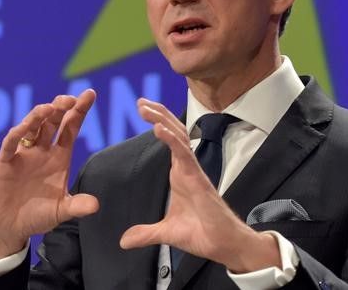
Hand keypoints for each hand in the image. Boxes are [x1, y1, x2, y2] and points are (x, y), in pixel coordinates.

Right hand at [0, 89, 99, 266]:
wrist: (9, 228)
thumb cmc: (37, 216)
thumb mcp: (60, 211)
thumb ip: (76, 206)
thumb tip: (95, 205)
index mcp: (59, 157)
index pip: (70, 128)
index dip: (79, 110)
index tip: (90, 93)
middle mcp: (42, 150)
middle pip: (52, 122)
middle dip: (61, 108)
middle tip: (70, 99)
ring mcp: (23, 154)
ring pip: (32, 127)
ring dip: (39, 116)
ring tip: (50, 108)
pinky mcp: (5, 162)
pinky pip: (11, 144)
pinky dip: (17, 134)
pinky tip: (24, 126)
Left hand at [119, 99, 279, 273]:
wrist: (223, 245)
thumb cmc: (201, 233)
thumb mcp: (166, 233)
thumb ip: (145, 233)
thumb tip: (124, 240)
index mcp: (180, 172)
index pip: (169, 139)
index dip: (157, 122)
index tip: (142, 108)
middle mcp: (187, 167)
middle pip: (173, 131)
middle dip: (158, 114)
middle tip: (140, 101)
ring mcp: (193, 171)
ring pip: (179, 137)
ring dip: (162, 120)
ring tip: (146, 108)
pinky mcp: (198, 179)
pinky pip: (184, 154)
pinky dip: (172, 140)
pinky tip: (160, 128)